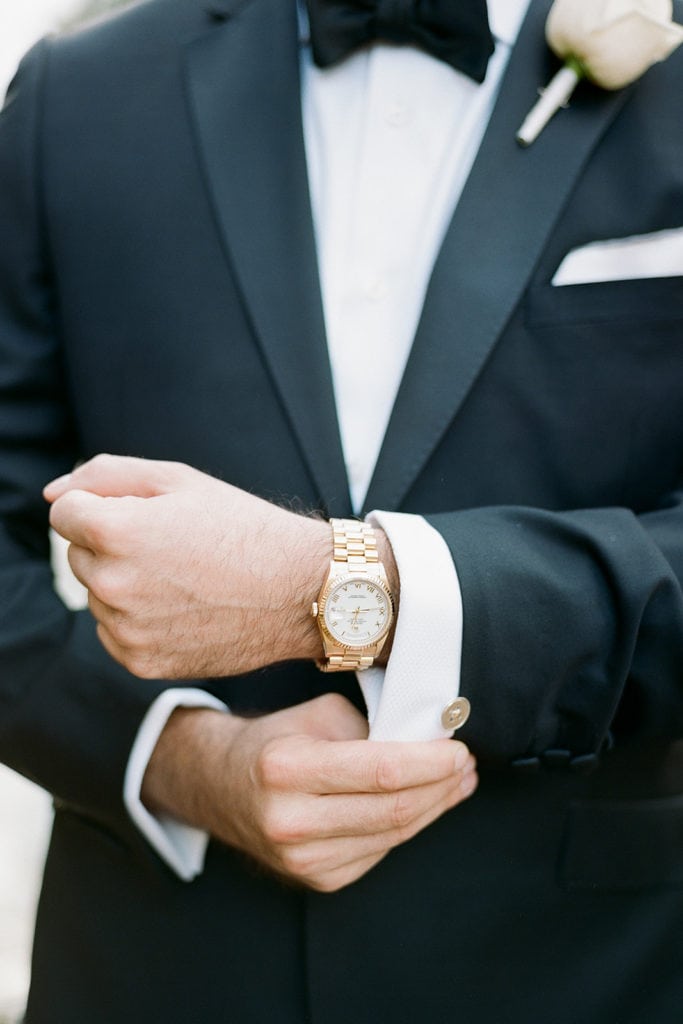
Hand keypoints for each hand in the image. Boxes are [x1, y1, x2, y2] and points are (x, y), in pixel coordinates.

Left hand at [44, 454, 337, 678]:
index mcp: (117, 531)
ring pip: (97, 595)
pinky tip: (183, 608)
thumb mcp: (178, 480)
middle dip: (112, 545)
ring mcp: (126, 629)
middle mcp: (113, 584)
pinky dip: (137, 619)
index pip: (64, 513)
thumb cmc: (241, 527)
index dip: (104, 507)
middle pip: (79, 555)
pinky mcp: (142, 662)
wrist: (299, 591)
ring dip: (124, 583)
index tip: (144, 515)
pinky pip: (113, 632)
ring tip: (184, 578)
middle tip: (173, 546)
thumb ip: (104, 475)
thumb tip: (51, 494)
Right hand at [143, 694, 477, 892]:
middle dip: (442, 785)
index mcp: (286, 769)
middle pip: (393, 809)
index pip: (380, 771)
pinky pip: (381, 849)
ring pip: (394, 834)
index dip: (430, 763)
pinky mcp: (318, 878)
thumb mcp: (317, 715)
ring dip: (435, 807)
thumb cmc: (276, 740)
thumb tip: (431, 740)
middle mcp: (290, 821)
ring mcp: (302, 858)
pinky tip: (425, 803)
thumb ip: (371, 727)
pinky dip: (409, 824)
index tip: (460, 749)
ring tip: (458, 782)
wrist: (223, 786)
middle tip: (466, 764)